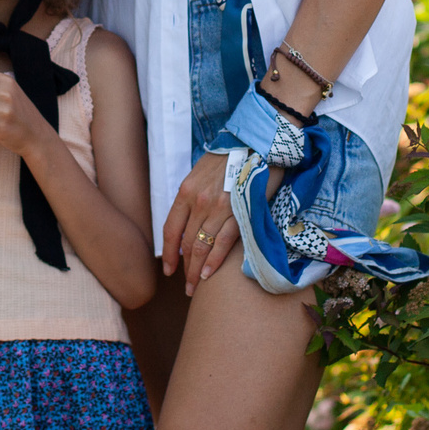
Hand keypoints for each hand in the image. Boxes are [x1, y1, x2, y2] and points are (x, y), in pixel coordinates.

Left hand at [161, 151, 237, 294]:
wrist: (260, 142)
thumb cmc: (232, 157)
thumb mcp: (203, 172)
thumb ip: (194, 196)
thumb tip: (189, 223)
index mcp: (187, 190)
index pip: (171, 229)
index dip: (168, 253)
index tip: (168, 270)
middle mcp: (199, 200)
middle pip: (186, 242)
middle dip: (183, 268)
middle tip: (185, 286)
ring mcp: (219, 207)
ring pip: (202, 246)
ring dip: (196, 270)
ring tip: (195, 287)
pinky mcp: (239, 212)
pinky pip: (223, 243)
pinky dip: (214, 261)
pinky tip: (208, 275)